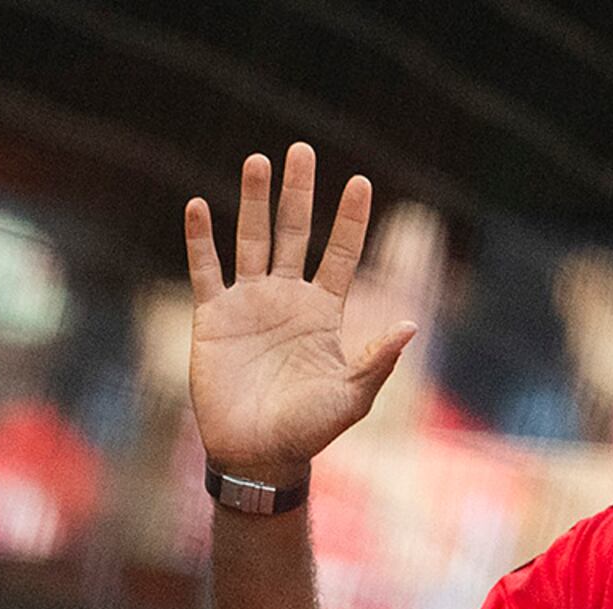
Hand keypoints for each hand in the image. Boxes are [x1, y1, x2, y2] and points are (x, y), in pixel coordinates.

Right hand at [185, 142, 416, 481]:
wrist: (258, 456)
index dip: (351, 220)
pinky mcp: (214, 317)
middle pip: (295, 233)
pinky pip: (206, 269)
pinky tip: (200, 206)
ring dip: (254, 201)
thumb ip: (378, 361)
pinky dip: (201, 239)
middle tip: (302, 149)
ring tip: (258, 160)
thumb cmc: (309, 432)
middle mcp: (287, 299)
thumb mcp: (352, 398)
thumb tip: (411, 324)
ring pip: (252, 240)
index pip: (341, 255)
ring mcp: (250, 304)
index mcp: (324, 314)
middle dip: (299, 193)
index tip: (361, 182)